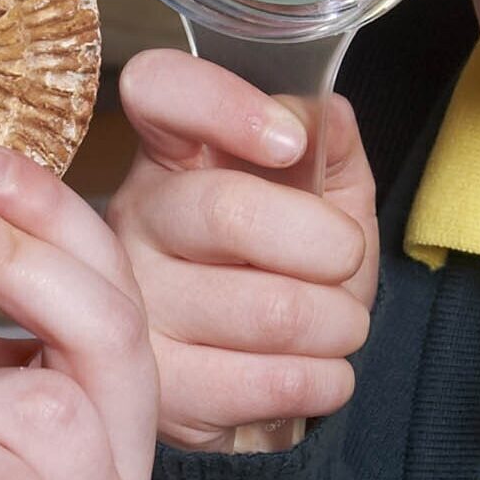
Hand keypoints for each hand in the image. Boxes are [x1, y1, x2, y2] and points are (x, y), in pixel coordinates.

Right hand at [105, 49, 378, 449]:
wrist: (260, 376)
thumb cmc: (289, 269)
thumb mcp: (321, 193)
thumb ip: (329, 143)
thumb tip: (323, 117)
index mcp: (169, 155)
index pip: (158, 90)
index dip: (224, 104)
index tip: (289, 143)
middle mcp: (133, 220)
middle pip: (230, 212)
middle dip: (328, 245)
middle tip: (347, 263)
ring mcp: (135, 307)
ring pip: (270, 310)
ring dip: (339, 323)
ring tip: (336, 326)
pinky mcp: (159, 389)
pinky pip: (272, 383)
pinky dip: (326, 379)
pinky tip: (316, 372)